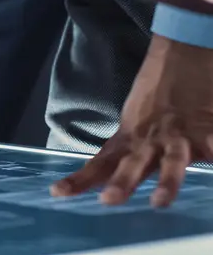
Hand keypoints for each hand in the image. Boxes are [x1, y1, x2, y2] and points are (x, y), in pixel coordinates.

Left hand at [51, 35, 212, 206]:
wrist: (182, 52)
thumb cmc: (156, 90)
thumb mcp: (134, 120)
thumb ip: (128, 149)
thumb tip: (109, 176)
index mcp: (129, 137)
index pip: (100, 163)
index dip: (80, 180)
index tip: (57, 193)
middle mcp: (150, 139)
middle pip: (132, 164)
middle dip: (121, 183)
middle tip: (108, 200)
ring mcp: (179, 135)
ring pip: (171, 161)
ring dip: (165, 182)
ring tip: (159, 202)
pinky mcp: (207, 128)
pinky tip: (212, 161)